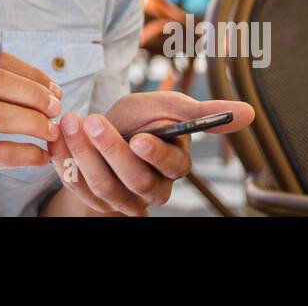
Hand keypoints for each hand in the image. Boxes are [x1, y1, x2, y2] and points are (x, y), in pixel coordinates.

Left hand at [48, 91, 253, 215]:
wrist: (101, 131)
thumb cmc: (139, 118)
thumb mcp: (164, 106)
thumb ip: (201, 110)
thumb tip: (250, 112)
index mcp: (175, 164)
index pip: (172, 167)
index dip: (155, 154)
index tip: (139, 137)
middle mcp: (152, 188)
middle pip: (134, 179)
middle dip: (110, 149)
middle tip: (91, 120)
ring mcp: (122, 199)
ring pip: (104, 186)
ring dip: (83, 154)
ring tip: (69, 124)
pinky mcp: (94, 201)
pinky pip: (77, 188)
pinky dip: (64, 162)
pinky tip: (56, 139)